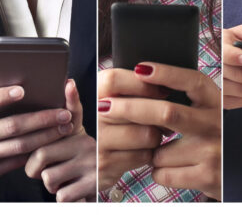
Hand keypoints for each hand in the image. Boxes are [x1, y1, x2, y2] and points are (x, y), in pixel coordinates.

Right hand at [0, 85, 72, 190]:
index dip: (0, 97)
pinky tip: (54, 143)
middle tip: (64, 113)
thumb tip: (29, 89)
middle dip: (42, 119)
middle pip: (12, 126)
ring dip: (46, 136)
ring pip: (20, 145)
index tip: (22, 90)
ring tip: (65, 127)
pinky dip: (38, 151)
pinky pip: (19, 161)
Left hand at [24, 80, 96, 200]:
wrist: (118, 177)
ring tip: (65, 179)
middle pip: (41, 154)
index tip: (45, 139)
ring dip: (51, 185)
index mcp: (83, 128)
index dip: (40, 137)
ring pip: (48, 177)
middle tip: (48, 169)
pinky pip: (61, 195)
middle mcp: (91, 143)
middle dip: (36, 168)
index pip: (53, 129)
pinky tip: (73, 190)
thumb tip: (68, 82)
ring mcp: (94, 164)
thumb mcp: (80, 131)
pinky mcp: (94, 184)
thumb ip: (73, 108)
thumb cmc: (89, 155)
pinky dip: (63, 196)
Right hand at [97, 68, 164, 188]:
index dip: (143, 83)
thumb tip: (152, 73)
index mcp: (89, 96)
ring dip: (156, 134)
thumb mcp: (104, 100)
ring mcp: (96, 145)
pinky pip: (145, 155)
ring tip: (150, 132)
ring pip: (147, 134)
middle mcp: (89, 120)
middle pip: (137, 109)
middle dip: (157, 111)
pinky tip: (141, 148)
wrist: (78, 164)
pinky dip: (149, 152)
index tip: (163, 89)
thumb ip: (122, 86)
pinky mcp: (105, 167)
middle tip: (163, 113)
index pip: (114, 80)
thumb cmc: (105, 124)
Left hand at [100, 63, 221, 199]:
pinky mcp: (206, 176)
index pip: (193, 81)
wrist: (238, 173)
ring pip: (159, 150)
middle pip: (167, 112)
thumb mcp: (209, 114)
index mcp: (217, 103)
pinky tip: (176, 169)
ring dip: (151, 153)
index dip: (167, 73)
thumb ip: (188, 101)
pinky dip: (160, 172)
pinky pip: (162, 173)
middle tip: (104, 106)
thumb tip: (143, 79)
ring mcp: (213, 151)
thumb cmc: (214, 139)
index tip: (141, 68)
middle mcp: (217, 124)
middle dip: (130, 108)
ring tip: (168, 153)